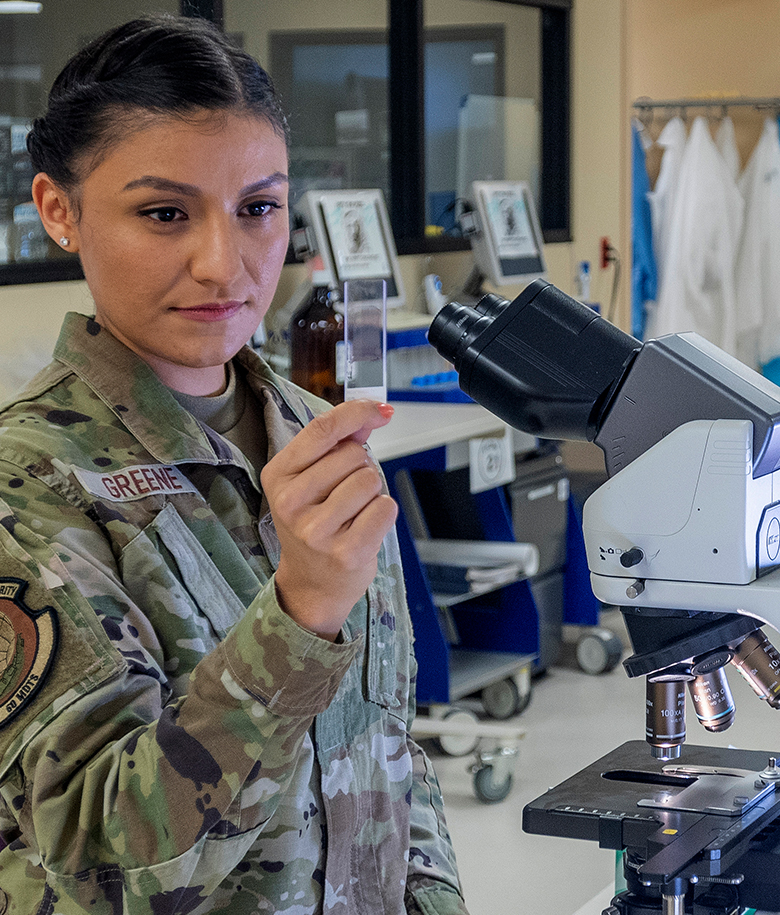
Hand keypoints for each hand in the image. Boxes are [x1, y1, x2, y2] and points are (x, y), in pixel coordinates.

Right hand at [261, 400, 397, 639]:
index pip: (323, 429)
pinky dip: (383, 513)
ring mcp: (317, 530)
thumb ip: (340, 443)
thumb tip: (375, 413)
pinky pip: (385, 508)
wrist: (312, 583)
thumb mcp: (312, 480)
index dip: (358, 412)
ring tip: (354, 512)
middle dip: (361, 468)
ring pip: (371, 480)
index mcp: (278, 475)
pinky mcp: (346, 552)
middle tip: (346, 494)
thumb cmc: (315, 524)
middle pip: (353, 454)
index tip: (381, 410)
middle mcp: (291, 502)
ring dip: (373, 492)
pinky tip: (364, 527)